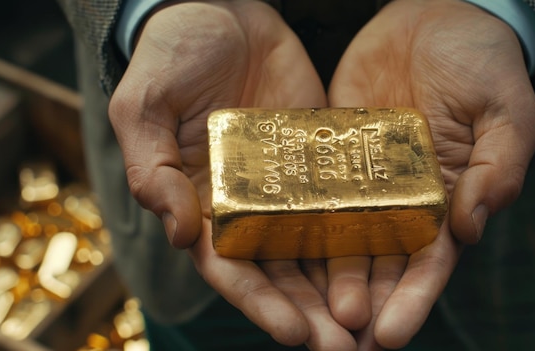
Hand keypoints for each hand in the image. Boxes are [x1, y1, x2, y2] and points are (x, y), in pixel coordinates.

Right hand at [108, 1, 356, 348]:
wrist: (219, 9)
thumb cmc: (171, 57)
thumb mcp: (144, 109)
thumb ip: (151, 170)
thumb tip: (178, 235)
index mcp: (203, 202)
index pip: (231, 267)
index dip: (260, 303)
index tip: (295, 334)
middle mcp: (249, 203)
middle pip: (281, 270)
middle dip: (310, 312)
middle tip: (346, 348)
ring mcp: (288, 181)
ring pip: (317, 246)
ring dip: (342, 287)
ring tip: (373, 325)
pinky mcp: (321, 155)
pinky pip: (344, 197)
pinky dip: (362, 232)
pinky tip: (390, 261)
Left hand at [327, 0, 534, 347]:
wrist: (435, 16)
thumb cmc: (481, 61)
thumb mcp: (506, 110)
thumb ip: (500, 168)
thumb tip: (473, 228)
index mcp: (447, 198)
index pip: (429, 262)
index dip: (411, 300)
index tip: (389, 334)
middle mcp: (401, 198)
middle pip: (379, 263)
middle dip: (360, 304)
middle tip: (335, 340)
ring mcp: (362, 177)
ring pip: (340, 237)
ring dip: (325, 278)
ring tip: (305, 314)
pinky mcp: (331, 152)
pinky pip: (311, 190)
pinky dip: (296, 222)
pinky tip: (276, 253)